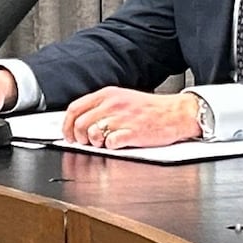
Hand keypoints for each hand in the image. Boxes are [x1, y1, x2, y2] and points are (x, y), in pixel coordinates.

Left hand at [62, 88, 201, 148]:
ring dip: (95, 143)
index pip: (74, 108)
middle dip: (80, 138)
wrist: (175, 113)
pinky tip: (118, 144)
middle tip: (87, 143)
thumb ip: (101, 107)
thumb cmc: (150, 109)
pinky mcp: (132, 133)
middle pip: (80, 124)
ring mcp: (122, 119)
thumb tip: (80, 122)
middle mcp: (112, 105)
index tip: (69, 135)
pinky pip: (110, 143)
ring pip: (93, 134)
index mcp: (108, 95)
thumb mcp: (122, 98)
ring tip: (105, 143)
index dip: (67, 125)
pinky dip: (110, 147)